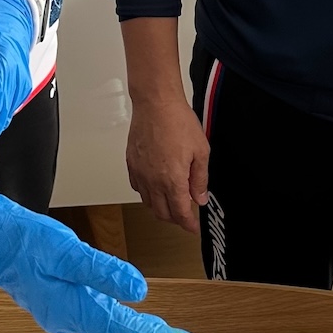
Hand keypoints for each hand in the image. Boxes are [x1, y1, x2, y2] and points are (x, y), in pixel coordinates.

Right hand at [0, 191, 212, 332]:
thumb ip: (102, 271)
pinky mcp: (63, 305)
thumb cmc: (21, 242)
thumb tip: (138, 290)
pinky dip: (124, 326)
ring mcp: (65, 315)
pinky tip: (136, 324)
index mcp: (73, 310)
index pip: (129, 332)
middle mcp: (71, 320)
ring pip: (113, 331)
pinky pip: (101, 321)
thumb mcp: (65, 250)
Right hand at [126, 96, 209, 233]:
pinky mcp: (131, 164)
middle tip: (185, 216)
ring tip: (171, 203)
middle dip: (175, 219)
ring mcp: (140, 173)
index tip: (193, 228)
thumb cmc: (177, 121)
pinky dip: (147, 195)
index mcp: (172, 180)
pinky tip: (155, 189)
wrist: (155, 103)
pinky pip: (138, 188)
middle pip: (162, 213)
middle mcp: (153, 181)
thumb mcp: (201, 151)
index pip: (180, 213)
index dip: (188, 224)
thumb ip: (200, 179)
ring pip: (148, 203)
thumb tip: (199, 198)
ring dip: (161, 208)